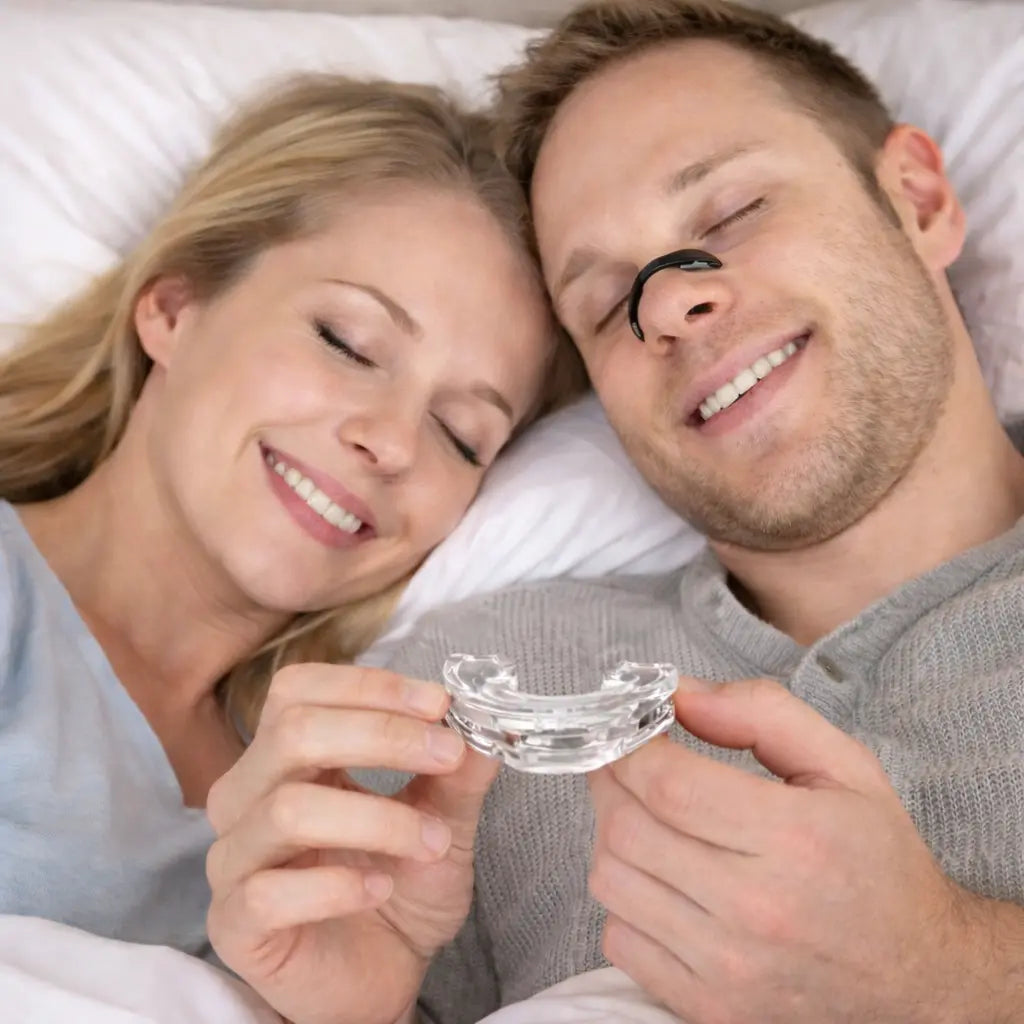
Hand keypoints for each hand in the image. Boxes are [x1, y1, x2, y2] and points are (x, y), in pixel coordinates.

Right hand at [205, 664, 498, 1023]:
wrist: (383, 978)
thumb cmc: (397, 887)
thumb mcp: (441, 819)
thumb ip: (457, 771)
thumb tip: (486, 721)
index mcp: (288, 756)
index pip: (302, 688)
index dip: (371, 687)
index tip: (440, 704)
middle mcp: (248, 796)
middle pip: (294, 732)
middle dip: (384, 736)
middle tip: (448, 755)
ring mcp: (235, 859)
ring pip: (288, 808)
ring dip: (379, 819)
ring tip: (432, 844)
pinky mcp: (235, 923)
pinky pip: (270, 892)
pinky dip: (339, 886)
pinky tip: (380, 890)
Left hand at [587, 678, 1002, 1023]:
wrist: (919, 979)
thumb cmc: (878, 863)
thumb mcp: (844, 765)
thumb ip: (761, 713)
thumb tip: (679, 693)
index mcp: (793, 838)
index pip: (667, 783)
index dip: (629, 747)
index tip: (627, 729)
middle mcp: (755, 909)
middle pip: (627, 829)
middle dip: (611, 782)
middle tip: (625, 763)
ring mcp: (728, 968)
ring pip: (611, 882)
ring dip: (612, 837)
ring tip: (644, 816)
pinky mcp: (709, 1008)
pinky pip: (620, 939)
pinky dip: (623, 900)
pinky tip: (659, 879)